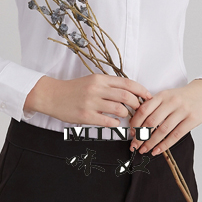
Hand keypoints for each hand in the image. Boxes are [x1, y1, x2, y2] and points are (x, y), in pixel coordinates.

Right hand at [24, 73, 152, 126]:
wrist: (52, 95)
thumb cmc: (74, 89)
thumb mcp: (91, 81)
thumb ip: (109, 85)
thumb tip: (130, 92)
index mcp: (100, 79)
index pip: (127, 83)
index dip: (141, 90)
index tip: (149, 96)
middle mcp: (97, 89)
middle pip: (127, 96)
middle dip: (138, 105)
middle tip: (140, 110)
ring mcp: (91, 103)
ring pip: (120, 109)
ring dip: (127, 115)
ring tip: (127, 118)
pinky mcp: (86, 116)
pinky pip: (108, 121)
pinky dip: (116, 123)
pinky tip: (115, 123)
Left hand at [128, 79, 201, 155]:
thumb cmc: (183, 96)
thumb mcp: (168, 95)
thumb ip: (155, 105)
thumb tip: (138, 122)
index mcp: (162, 95)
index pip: (144, 109)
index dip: (135, 122)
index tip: (130, 132)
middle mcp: (171, 102)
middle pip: (151, 121)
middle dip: (140, 136)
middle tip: (134, 145)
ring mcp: (182, 111)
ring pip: (162, 130)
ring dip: (151, 142)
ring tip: (144, 150)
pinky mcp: (192, 120)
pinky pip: (175, 135)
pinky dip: (164, 145)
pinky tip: (157, 150)